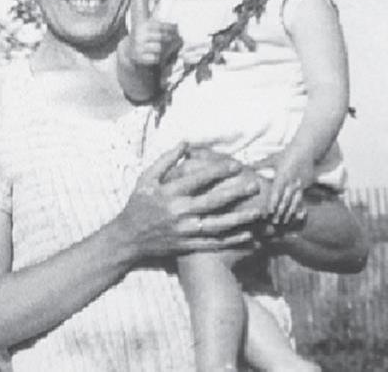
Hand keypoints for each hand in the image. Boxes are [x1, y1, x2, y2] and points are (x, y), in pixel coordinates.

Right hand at [113, 143, 265, 258]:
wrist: (128, 238)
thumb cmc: (138, 204)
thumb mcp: (146, 178)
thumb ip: (166, 160)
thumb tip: (185, 142)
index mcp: (169, 193)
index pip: (199, 179)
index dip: (219, 170)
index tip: (237, 164)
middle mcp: (179, 212)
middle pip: (213, 201)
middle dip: (236, 193)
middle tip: (256, 185)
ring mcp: (185, 231)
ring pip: (218, 225)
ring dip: (240, 219)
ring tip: (259, 213)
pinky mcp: (188, 245)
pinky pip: (214, 243)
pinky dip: (232, 240)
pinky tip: (249, 236)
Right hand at [121, 0, 180, 66]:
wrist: (131, 56)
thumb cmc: (146, 38)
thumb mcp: (151, 26)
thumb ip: (158, 16)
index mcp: (141, 19)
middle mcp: (138, 30)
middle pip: (166, 32)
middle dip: (170, 38)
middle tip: (165, 40)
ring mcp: (138, 44)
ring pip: (163, 46)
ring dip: (165, 49)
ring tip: (156, 48)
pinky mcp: (140, 56)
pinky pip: (158, 57)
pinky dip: (159, 59)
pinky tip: (150, 56)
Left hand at [257, 150, 315, 225]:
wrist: (305, 149)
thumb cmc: (286, 154)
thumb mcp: (272, 159)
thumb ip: (260, 165)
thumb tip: (246, 166)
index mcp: (282, 174)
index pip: (276, 191)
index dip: (272, 202)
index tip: (268, 212)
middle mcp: (291, 181)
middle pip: (285, 199)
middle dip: (280, 211)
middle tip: (274, 223)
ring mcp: (300, 184)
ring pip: (294, 201)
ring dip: (289, 212)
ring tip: (284, 222)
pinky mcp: (305, 185)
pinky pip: (302, 199)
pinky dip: (299, 208)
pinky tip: (296, 216)